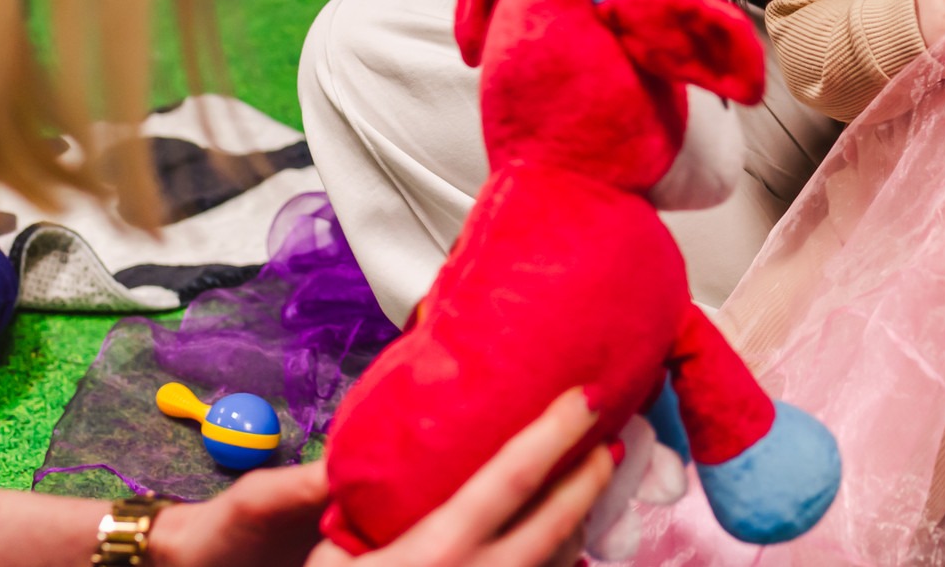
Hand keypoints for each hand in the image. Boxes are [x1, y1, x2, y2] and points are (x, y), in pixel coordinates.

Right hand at [298, 388, 613, 566]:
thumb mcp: (331, 561)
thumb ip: (357, 514)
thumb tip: (370, 464)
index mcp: (439, 549)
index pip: (513, 477)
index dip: (555, 432)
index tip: (587, 395)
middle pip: (561, 520)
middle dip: (594, 474)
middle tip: (613, 438)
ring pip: (563, 560)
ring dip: (581, 520)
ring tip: (589, 483)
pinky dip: (562, 560)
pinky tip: (564, 542)